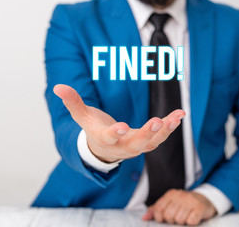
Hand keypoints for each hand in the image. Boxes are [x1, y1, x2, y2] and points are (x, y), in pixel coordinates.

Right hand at [53, 84, 185, 162]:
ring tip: (176, 117)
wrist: (105, 150)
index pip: (109, 138)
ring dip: (165, 131)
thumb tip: (58, 87)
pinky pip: (161, 136)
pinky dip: (171, 126)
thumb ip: (72, 103)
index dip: (114, 133)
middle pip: (136, 144)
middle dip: (147, 134)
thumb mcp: (82, 118)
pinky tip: (180, 114)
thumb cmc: (93, 131)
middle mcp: (122, 147)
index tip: (121, 126)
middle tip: (158, 123)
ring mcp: (137, 146)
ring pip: (153, 142)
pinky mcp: (147, 142)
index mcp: (105, 140)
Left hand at [142, 189, 216, 225]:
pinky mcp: (200, 207)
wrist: (205, 200)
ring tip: (186, 216)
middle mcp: (180, 195)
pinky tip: (193, 217)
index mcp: (170, 194)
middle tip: (178, 217)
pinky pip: (191, 221)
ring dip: (183, 222)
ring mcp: (190, 201)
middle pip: (168, 216)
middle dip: (172, 220)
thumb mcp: (170, 203)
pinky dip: (191, 222)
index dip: (160, 218)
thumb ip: (156, 210)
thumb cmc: (184, 204)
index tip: (165, 219)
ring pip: (179, 220)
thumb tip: (144, 218)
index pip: (158, 209)